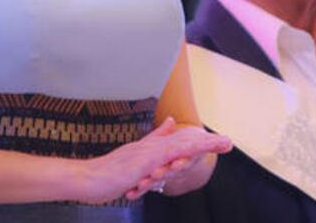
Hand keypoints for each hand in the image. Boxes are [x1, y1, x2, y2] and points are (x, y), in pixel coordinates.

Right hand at [73, 117, 230, 203]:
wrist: (87, 178)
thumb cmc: (107, 173)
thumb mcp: (131, 160)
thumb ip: (145, 148)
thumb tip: (160, 136)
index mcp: (148, 149)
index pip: (177, 143)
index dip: (198, 141)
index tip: (217, 143)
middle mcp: (149, 148)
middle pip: (183, 142)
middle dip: (206, 142)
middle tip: (228, 142)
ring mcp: (146, 154)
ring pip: (178, 147)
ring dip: (201, 145)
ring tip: (220, 145)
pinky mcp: (142, 162)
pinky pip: (165, 156)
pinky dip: (182, 152)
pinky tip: (194, 150)